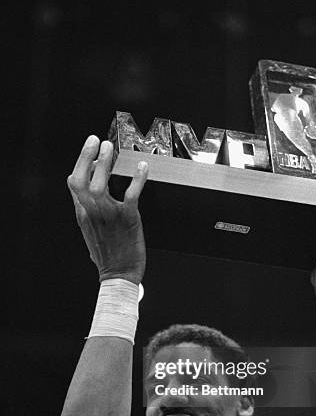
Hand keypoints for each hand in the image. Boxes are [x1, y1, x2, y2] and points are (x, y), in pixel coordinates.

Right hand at [68, 136, 148, 284]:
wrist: (118, 275)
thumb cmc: (107, 255)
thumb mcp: (89, 232)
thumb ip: (87, 212)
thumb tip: (84, 193)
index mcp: (83, 214)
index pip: (74, 184)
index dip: (80, 164)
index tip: (90, 151)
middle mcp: (92, 213)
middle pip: (81, 180)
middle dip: (86, 157)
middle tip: (96, 140)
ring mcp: (109, 216)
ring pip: (100, 185)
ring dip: (104, 164)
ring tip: (110, 148)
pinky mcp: (128, 219)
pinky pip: (131, 194)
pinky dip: (137, 179)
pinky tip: (143, 167)